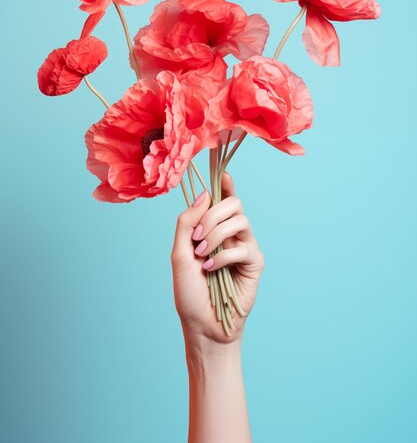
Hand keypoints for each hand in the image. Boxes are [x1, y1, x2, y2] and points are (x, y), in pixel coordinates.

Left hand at [171, 171, 263, 344]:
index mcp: (213, 228)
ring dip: (216, 234)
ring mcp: (244, 246)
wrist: (201, 325)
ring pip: (240, 219)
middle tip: (197, 238)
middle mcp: (231, 234)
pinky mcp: (254, 263)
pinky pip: (243, 247)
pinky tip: (212, 270)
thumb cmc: (189, 292)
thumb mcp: (179, 253)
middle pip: (233, 204)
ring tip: (203, 254)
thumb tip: (205, 194)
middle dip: (212, 216)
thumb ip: (187, 222)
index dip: (226, 184)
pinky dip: (223, 256)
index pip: (223, 199)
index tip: (224, 173)